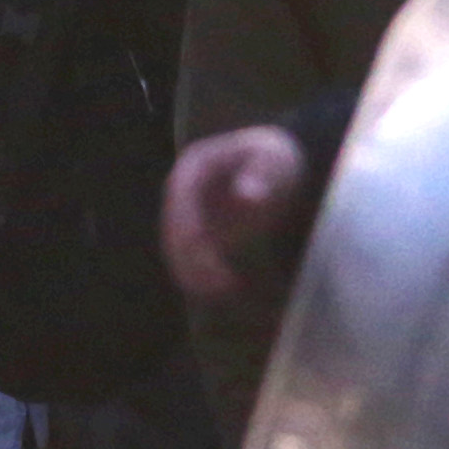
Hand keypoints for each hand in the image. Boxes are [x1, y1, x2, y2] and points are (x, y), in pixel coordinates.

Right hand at [164, 125, 308, 302]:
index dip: (191, 231)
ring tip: (225, 290)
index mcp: (193, 168)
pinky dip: (203, 276)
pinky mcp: (198, 236)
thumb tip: (247, 198)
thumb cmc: (273, 158)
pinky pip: (192, 260)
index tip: (209, 257)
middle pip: (175, 232)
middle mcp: (181, 193)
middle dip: (193, 261)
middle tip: (221, 285)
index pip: (181, 202)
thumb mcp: (274, 159)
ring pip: (178, 251)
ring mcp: (186, 216)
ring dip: (194, 274)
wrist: (272, 168)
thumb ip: (261, 175)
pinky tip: (228, 288)